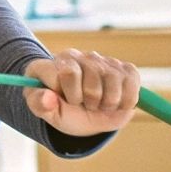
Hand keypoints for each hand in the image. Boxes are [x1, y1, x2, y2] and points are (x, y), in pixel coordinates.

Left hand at [23, 48, 140, 136]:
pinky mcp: (124, 68)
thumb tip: (48, 97)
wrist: (81, 115)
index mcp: (50, 64)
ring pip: (113, 81)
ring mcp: (100, 60)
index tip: (67, 101)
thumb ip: (39, 104)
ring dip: (107, 102)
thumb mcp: (45, 112)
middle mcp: (74, 56)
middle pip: (92, 82)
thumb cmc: (61, 110)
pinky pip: (132, 83)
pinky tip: (114, 103)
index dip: (71, 95)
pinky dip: (125, 101)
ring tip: (98, 103)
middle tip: (83, 104)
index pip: (67, 72)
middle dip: (89, 102)